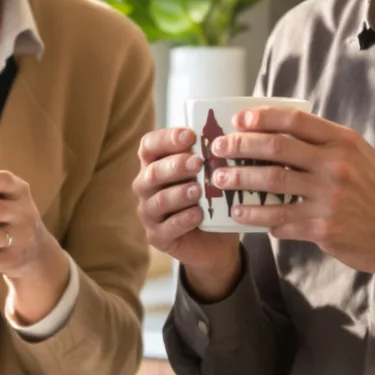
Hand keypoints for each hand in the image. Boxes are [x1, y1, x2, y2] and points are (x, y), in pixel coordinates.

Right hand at [133, 126, 244, 300]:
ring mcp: (148, 213)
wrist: (215, 240)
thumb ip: (212, 157)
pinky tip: (199, 214)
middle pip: (151, 172)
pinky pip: (166, 227)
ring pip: (158, 200)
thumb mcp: (211, 175)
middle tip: (198, 162)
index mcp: (154, 165)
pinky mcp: (157, 236)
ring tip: (199, 190)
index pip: (149, 145)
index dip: (166, 139)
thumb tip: (229, 134)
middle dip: (175, 166)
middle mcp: (146, 187)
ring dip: (179, 193)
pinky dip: (183, 219)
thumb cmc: (210, 199)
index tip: (190, 136)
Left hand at [210, 107, 374, 281]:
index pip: (294, 120)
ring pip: (271, 184)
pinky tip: (242, 214)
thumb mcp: (361, 158)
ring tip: (220, 180)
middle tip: (218, 149)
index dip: (261, 117)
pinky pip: (279, 219)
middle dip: (240, 146)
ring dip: (239, 181)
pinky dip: (257, 216)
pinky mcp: (322, 227)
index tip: (238, 120)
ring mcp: (328, 197)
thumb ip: (325, 146)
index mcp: (344, 141)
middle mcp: (335, 165)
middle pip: (275, 148)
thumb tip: (277, 137)